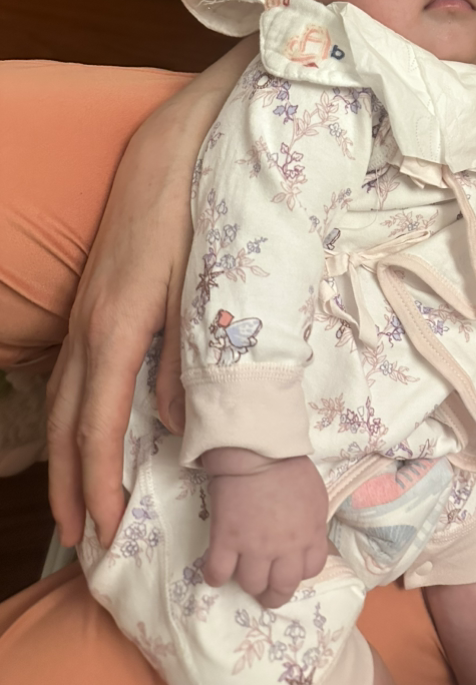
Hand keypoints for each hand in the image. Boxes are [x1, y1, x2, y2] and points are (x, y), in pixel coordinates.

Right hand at [46, 36, 258, 550]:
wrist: (169, 154)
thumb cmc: (190, 216)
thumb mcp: (199, 289)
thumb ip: (187, 358)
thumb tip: (175, 425)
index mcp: (118, 329)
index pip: (98, 425)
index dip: (100, 481)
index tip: (111, 528)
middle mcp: (90, 327)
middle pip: (67, 422)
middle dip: (72, 482)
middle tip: (82, 536)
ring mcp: (85, 313)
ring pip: (62, 399)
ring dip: (65, 454)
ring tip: (75, 498)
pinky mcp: (93, 300)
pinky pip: (71, 371)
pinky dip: (72, 413)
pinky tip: (84, 426)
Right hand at [202, 451, 329, 607]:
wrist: (257, 451)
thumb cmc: (288, 466)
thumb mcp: (314, 495)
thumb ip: (312, 523)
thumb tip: (306, 539)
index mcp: (310, 534)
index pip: (311, 570)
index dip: (299, 573)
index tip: (289, 569)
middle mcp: (285, 548)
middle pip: (282, 587)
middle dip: (274, 595)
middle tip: (266, 592)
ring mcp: (255, 547)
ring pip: (251, 585)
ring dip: (247, 583)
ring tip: (242, 574)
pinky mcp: (227, 541)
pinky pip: (218, 574)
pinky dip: (216, 577)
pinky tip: (217, 571)